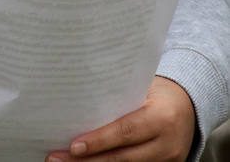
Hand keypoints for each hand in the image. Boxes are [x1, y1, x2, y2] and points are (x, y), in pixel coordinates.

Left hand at [45, 76, 194, 161]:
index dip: (98, 141)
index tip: (73, 146)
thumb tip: (79, 102)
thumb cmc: (158, 91)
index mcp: (161, 117)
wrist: (189, 106)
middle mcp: (166, 145)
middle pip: (121, 158)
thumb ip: (118, 98)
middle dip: (86, 160)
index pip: (125, 131)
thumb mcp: (143, 88)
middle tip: (55, 158)